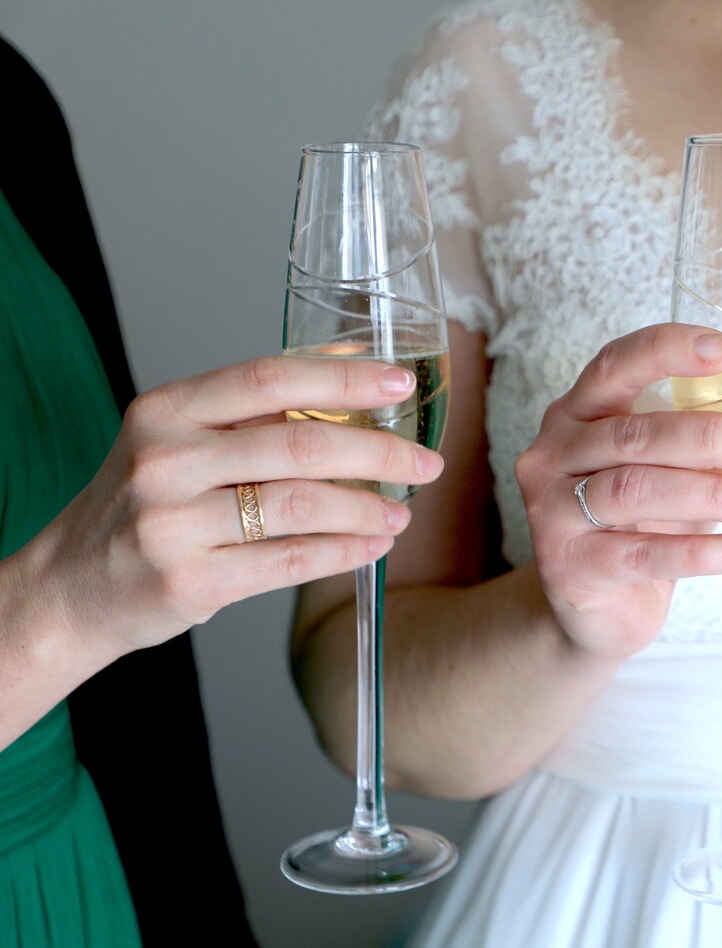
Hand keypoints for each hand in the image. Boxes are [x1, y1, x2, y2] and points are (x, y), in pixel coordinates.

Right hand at [19, 355, 443, 669]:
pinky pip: (291, 560)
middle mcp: (165, 460)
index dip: (346, 378)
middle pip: (300, 444)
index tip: (402, 385)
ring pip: (303, 506)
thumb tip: (350, 360)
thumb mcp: (180, 438)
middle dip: (379, 454)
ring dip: (368, 509)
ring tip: (401, 512)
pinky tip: (372, 547)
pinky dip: (345, 553)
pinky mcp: (190, 580)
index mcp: (167, 410)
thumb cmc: (144, 505)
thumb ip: (256, 406)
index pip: (272, 378)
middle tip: (425, 464)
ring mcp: (173, 523)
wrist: (69, 587)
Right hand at [514, 323, 721, 662]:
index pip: (616, 364)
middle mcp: (556, 452)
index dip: (667, 351)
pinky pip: (642, 554)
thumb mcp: (691, 468)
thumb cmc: (645, 521)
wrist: (595, 610)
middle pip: (637, 434)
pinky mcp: (570, 567)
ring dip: (716, 496)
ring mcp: (555, 510)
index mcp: (582, 410)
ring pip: (639, 491)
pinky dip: (703, 553)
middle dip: (714, 439)